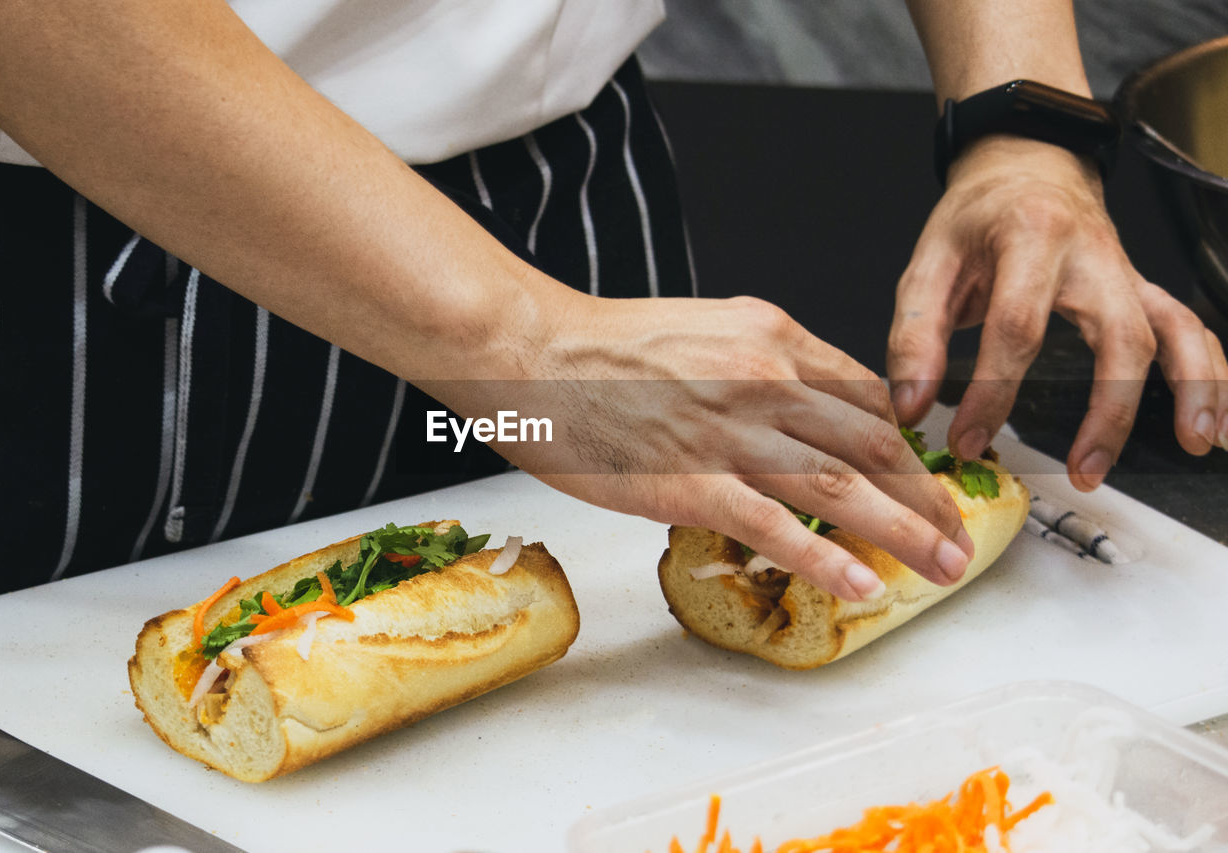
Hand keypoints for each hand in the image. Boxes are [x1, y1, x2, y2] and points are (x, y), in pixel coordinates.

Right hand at [421, 291, 975, 601]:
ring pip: (843, 485)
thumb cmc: (600, 347)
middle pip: (874, 442)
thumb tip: (788, 416)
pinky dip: (826, 559)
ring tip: (941, 565)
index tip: (923, 479)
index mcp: (770, 336)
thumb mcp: (701, 331)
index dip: (907, 444)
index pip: (865, 394)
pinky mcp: (693, 480)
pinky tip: (860, 585)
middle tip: (957, 533)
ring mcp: (732, 430)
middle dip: (926, 494)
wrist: (529, 349)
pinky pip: (777, 527)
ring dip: (904, 530)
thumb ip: (755, 367)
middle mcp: (766, 377)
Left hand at [887, 136, 1227, 490]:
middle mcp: (1091, 253)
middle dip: (1108, 409)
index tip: (970, 438)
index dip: (994, 391)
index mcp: (1030, 238)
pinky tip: (1212, 421)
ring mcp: (1125, 272)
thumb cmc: (976, 218)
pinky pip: (1189, 329)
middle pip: (1118, 333)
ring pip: (1174, 329)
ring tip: (1190, 443)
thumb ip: (914, 336)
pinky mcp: (1140, 289)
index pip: (1017, 325)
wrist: (1025, 167)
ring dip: (1191, 388)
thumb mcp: (928, 264)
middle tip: (1082, 468)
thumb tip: (912, 404)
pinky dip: (1211, 373)